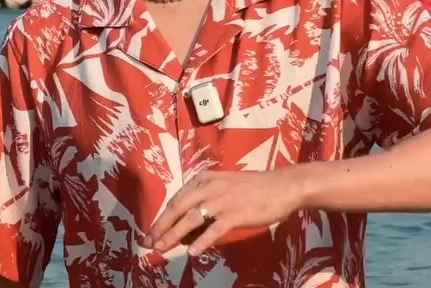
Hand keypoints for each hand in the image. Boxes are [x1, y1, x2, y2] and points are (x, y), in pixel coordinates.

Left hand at [142, 168, 308, 256]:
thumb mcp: (224, 187)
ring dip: (174, 234)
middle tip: (149, 242)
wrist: (280, 186)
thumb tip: (187, 228)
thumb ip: (205, 201)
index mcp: (204, 179)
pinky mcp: (235, 214)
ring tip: (162, 248)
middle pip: (178, 207)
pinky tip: (192, 252)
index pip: (177, 198)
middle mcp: (209, 187)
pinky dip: (202, 241)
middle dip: (162, 226)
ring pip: (191, 219)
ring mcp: (222, 200)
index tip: (152, 230)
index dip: (163, 216)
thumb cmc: (253, 188)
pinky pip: (214, 229)